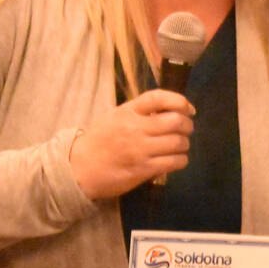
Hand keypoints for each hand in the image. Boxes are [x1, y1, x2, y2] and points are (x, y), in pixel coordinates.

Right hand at [69, 90, 193, 199]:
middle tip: (186, 130)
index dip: (179, 100)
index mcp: (128, 111)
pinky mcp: (143, 169)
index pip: (158, 98)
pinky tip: (176, 159)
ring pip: (178, 143)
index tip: (188, 108)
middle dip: (187, 125)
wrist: (80, 168)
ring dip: (184, 144)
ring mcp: (139, 150)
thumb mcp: (116, 117)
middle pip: (175, 121)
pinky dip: (181, 160)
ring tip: (179, 146)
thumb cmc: (101, 141)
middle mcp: (135, 128)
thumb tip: (172, 110)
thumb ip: (140, 112)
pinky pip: (174, 162)